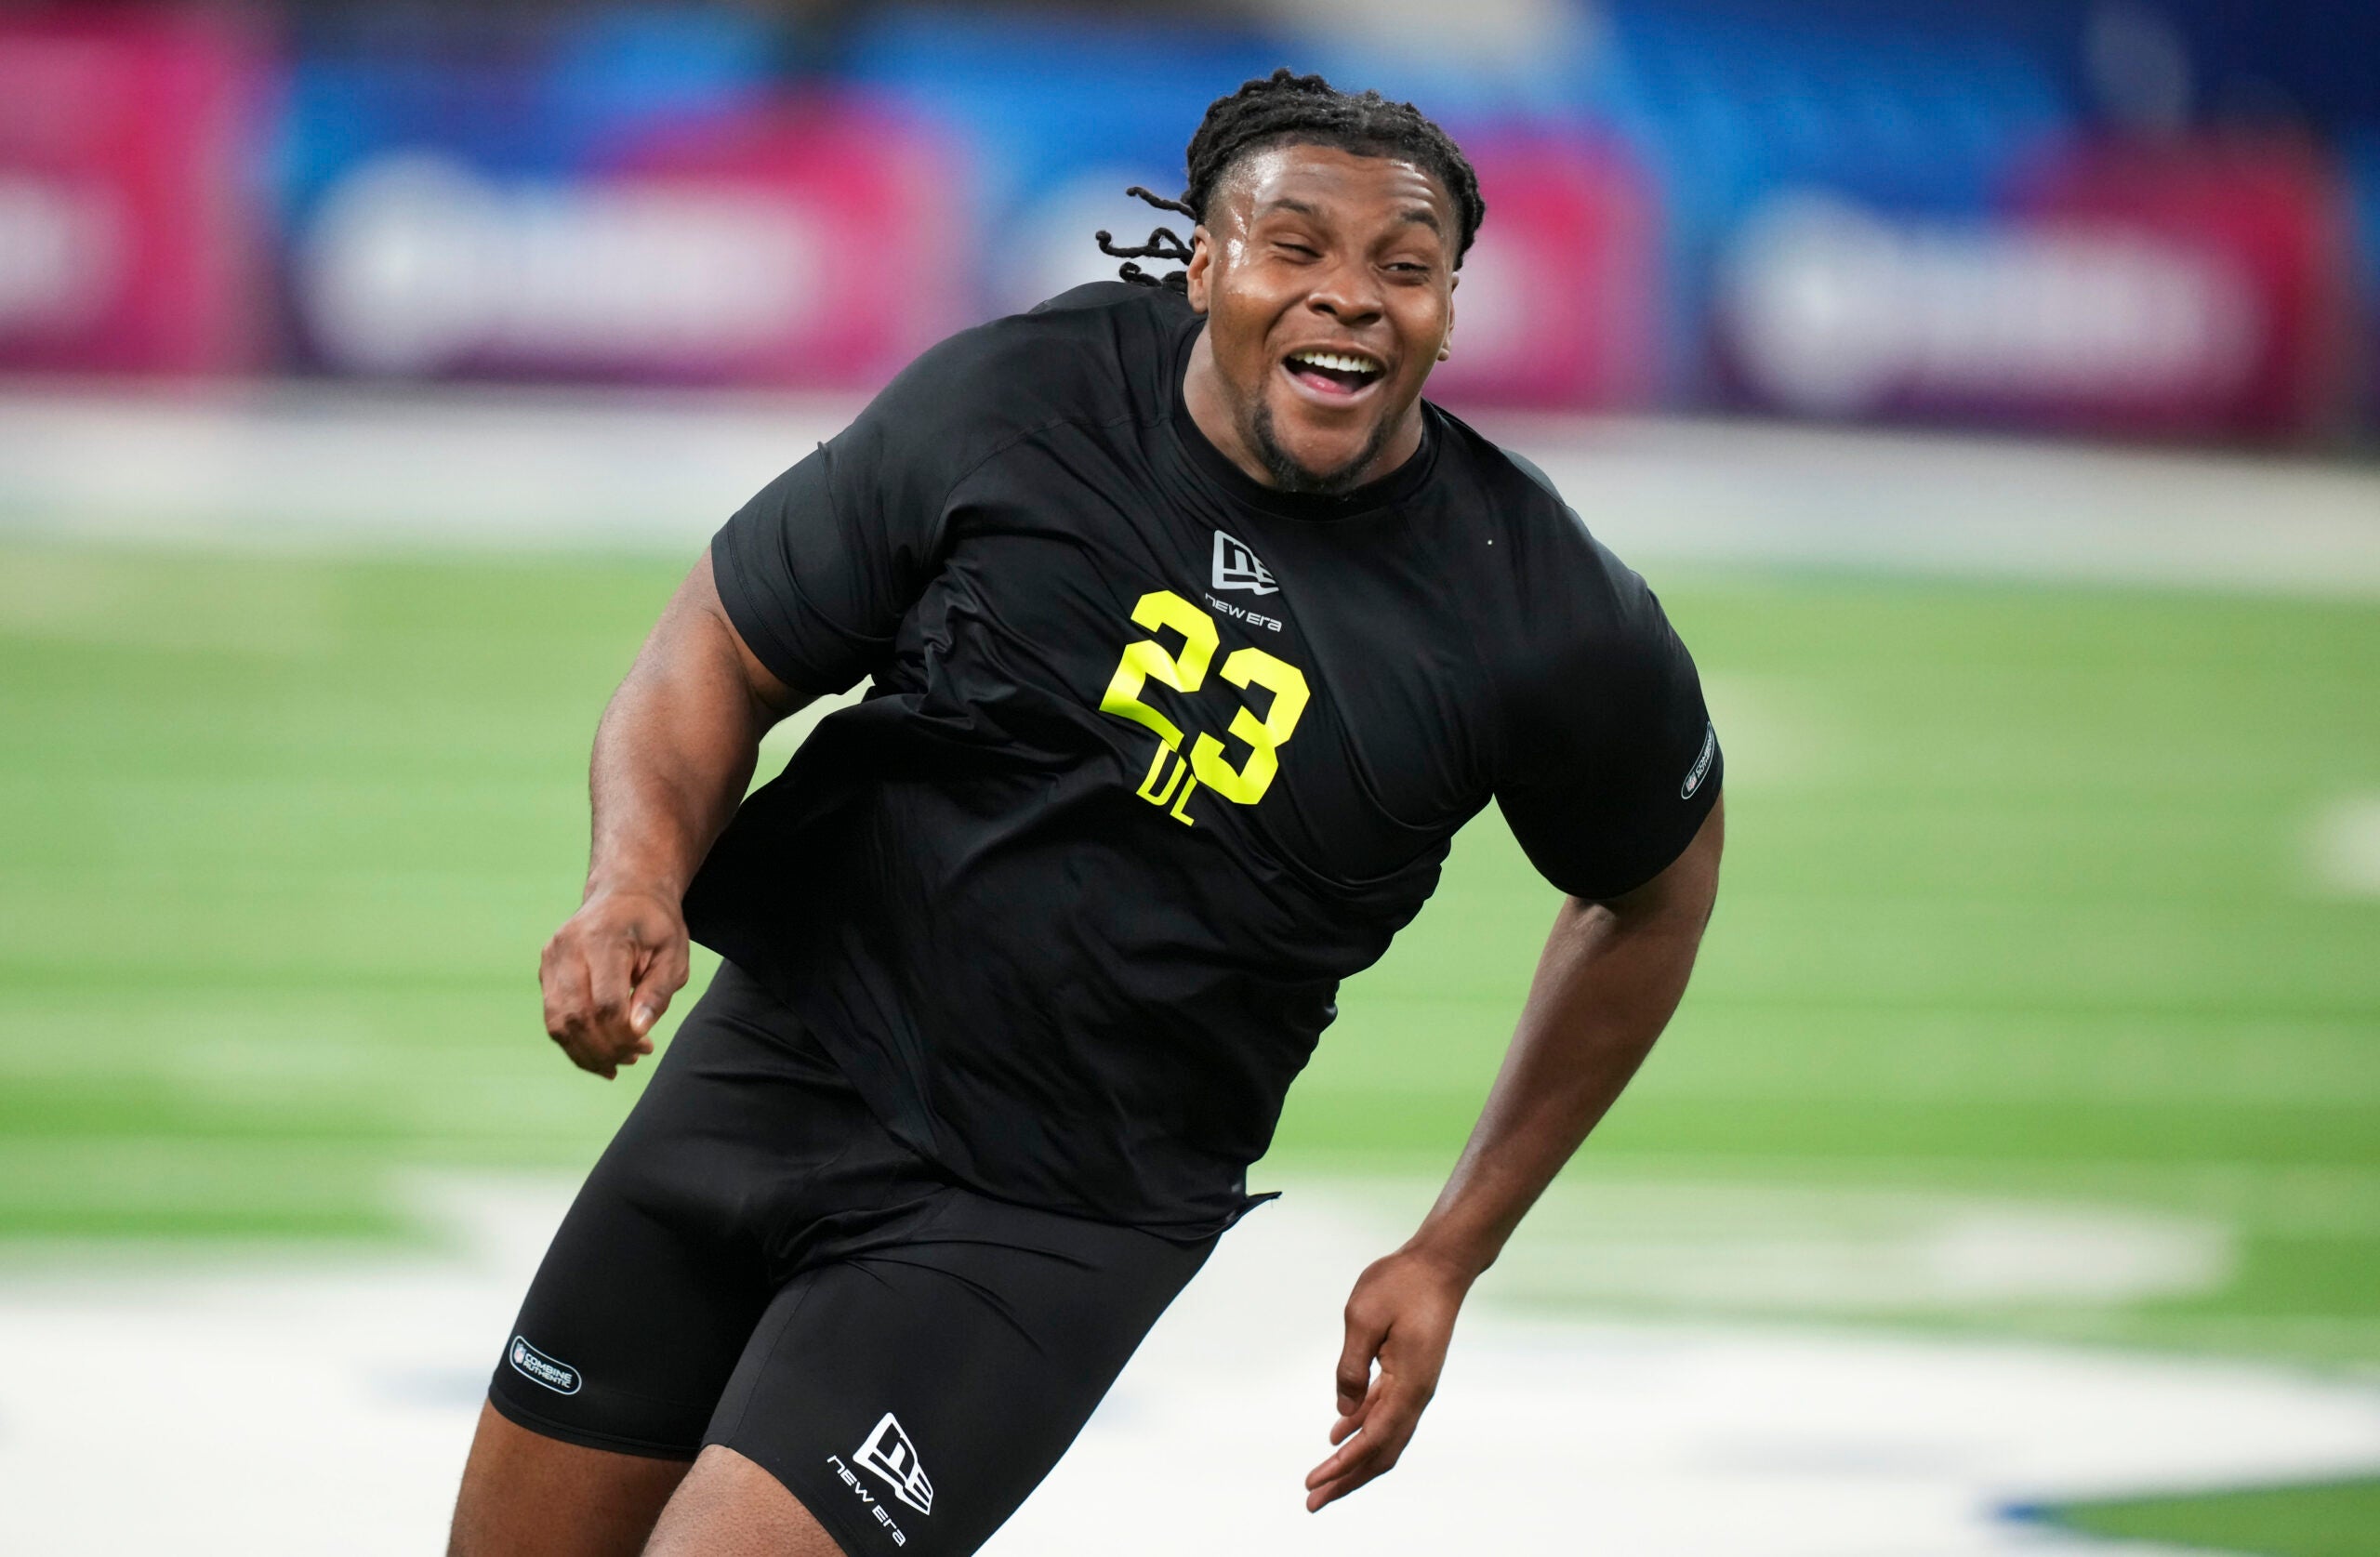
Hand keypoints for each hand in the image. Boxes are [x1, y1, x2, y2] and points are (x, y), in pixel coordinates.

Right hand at [538, 887, 688, 1078]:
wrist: (625, 892)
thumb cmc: (655, 924)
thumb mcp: (673, 953)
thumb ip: (656, 992)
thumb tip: (637, 1031)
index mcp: (603, 938)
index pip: (605, 1002)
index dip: (623, 1034)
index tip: (646, 1045)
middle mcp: (569, 947)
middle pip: (576, 1016)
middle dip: (606, 1049)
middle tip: (636, 1057)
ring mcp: (551, 958)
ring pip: (558, 1022)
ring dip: (587, 1053)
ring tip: (618, 1063)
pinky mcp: (545, 969)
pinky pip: (553, 1017)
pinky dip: (574, 1042)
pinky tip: (599, 1055)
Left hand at [1304, 1248, 1471, 1511]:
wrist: (1440, 1264)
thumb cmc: (1402, 1283)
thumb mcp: (1363, 1318)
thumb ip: (1351, 1366)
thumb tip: (1343, 1411)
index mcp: (1408, 1385)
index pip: (1372, 1439)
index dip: (1342, 1465)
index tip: (1313, 1483)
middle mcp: (1416, 1394)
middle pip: (1381, 1452)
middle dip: (1347, 1480)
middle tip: (1312, 1502)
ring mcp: (1415, 1387)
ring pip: (1384, 1438)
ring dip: (1354, 1461)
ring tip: (1323, 1481)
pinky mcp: (1409, 1375)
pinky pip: (1384, 1415)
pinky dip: (1361, 1432)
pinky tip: (1337, 1436)